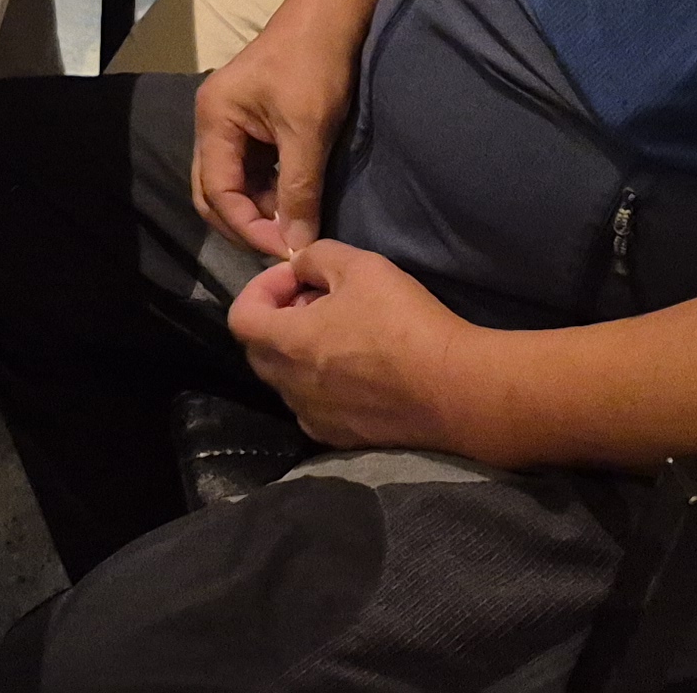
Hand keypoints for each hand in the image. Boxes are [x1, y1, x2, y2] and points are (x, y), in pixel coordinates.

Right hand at [192, 0, 363, 259]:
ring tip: (296, 226)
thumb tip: (296, 246)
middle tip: (286, 245)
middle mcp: (212, 122)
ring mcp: (231, 121)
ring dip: (259, 209)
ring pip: (233, 182)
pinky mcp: (253, 121)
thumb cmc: (315, 64)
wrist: (333, 13)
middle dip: (246, 223)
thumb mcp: (307, 131)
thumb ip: (298, 191)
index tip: (286, 249)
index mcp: (214, 119)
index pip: (216, 192)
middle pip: (214, 191)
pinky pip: (251, 168)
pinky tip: (295, 202)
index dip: (248, 227)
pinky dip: (269, 191)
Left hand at [228, 240, 475, 453]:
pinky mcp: (341, 438)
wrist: (456, 390)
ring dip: (298, 352)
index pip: (240, 317)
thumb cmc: (404, 322)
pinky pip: (312, 407)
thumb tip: (300, 267)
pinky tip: (356, 370)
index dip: (261, 289)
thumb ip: (316, 257)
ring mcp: (315, 417)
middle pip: (258, 349)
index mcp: (287, 344)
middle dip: (278, 318)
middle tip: (317, 301)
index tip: (298, 278)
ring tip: (341, 334)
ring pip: (286, 380)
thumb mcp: (360, 265)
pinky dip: (319, 384)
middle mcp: (292, 387)